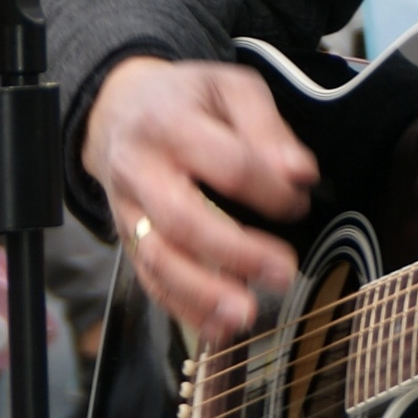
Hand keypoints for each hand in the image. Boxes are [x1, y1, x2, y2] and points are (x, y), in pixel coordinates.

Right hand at [84, 56, 316, 342]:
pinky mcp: (128, 240)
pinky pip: (150, 281)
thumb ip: (266, 126)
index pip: (226, 162)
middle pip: (183, 219)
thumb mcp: (229, 87)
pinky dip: (184, 310)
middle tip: (283, 272)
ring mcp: (128, 210)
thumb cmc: (185, 99)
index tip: (300, 200)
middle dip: (235, 252)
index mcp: (170, 123)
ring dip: (203, 294)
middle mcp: (141, 170)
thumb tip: (300, 173)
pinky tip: (219, 330)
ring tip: (246, 315)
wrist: (117, 109)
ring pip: (159, 259)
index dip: (269, 188)